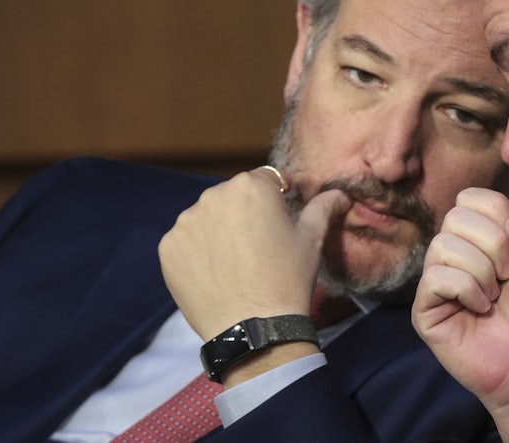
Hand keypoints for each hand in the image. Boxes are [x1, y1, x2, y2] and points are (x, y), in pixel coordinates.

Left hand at [159, 167, 349, 340]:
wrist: (254, 329)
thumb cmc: (288, 278)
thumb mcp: (312, 239)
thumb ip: (323, 207)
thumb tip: (340, 194)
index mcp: (251, 186)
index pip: (265, 179)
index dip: (277, 197)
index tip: (280, 221)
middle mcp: (213, 196)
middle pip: (233, 196)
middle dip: (246, 213)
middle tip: (260, 246)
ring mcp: (186, 222)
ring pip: (207, 217)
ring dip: (220, 229)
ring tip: (236, 262)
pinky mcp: (168, 248)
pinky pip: (186, 241)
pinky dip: (198, 251)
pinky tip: (215, 272)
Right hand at [411, 171, 508, 441]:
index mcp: (481, 237)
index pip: (470, 197)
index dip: (497, 211)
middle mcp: (454, 254)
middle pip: (455, 216)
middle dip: (494, 245)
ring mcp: (437, 281)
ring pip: (444, 245)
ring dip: (482, 271)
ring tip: (496, 297)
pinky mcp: (425, 309)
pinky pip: (436, 277)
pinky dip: (468, 290)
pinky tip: (481, 309)